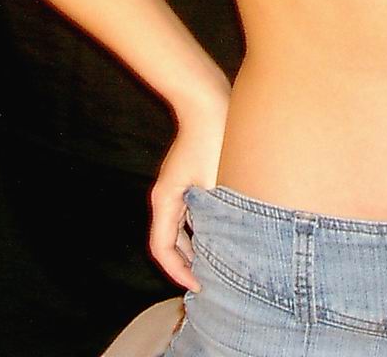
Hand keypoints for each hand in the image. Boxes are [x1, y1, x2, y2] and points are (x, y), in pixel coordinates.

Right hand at [149, 109, 225, 291]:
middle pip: (170, 241)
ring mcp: (177, 186)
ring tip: (219, 263)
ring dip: (197, 245)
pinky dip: (203, 226)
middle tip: (211, 282)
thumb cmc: (213, 139)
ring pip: (182, 226)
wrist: (209, 100)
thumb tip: (224, 247)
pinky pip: (191, 211)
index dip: (178, 272)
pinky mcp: (191, 177)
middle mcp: (166, 196)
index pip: (162, 249)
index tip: (199, 286)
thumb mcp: (216, 183)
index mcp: (166, 200)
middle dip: (188, 263)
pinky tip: (224, 232)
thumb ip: (216, 216)